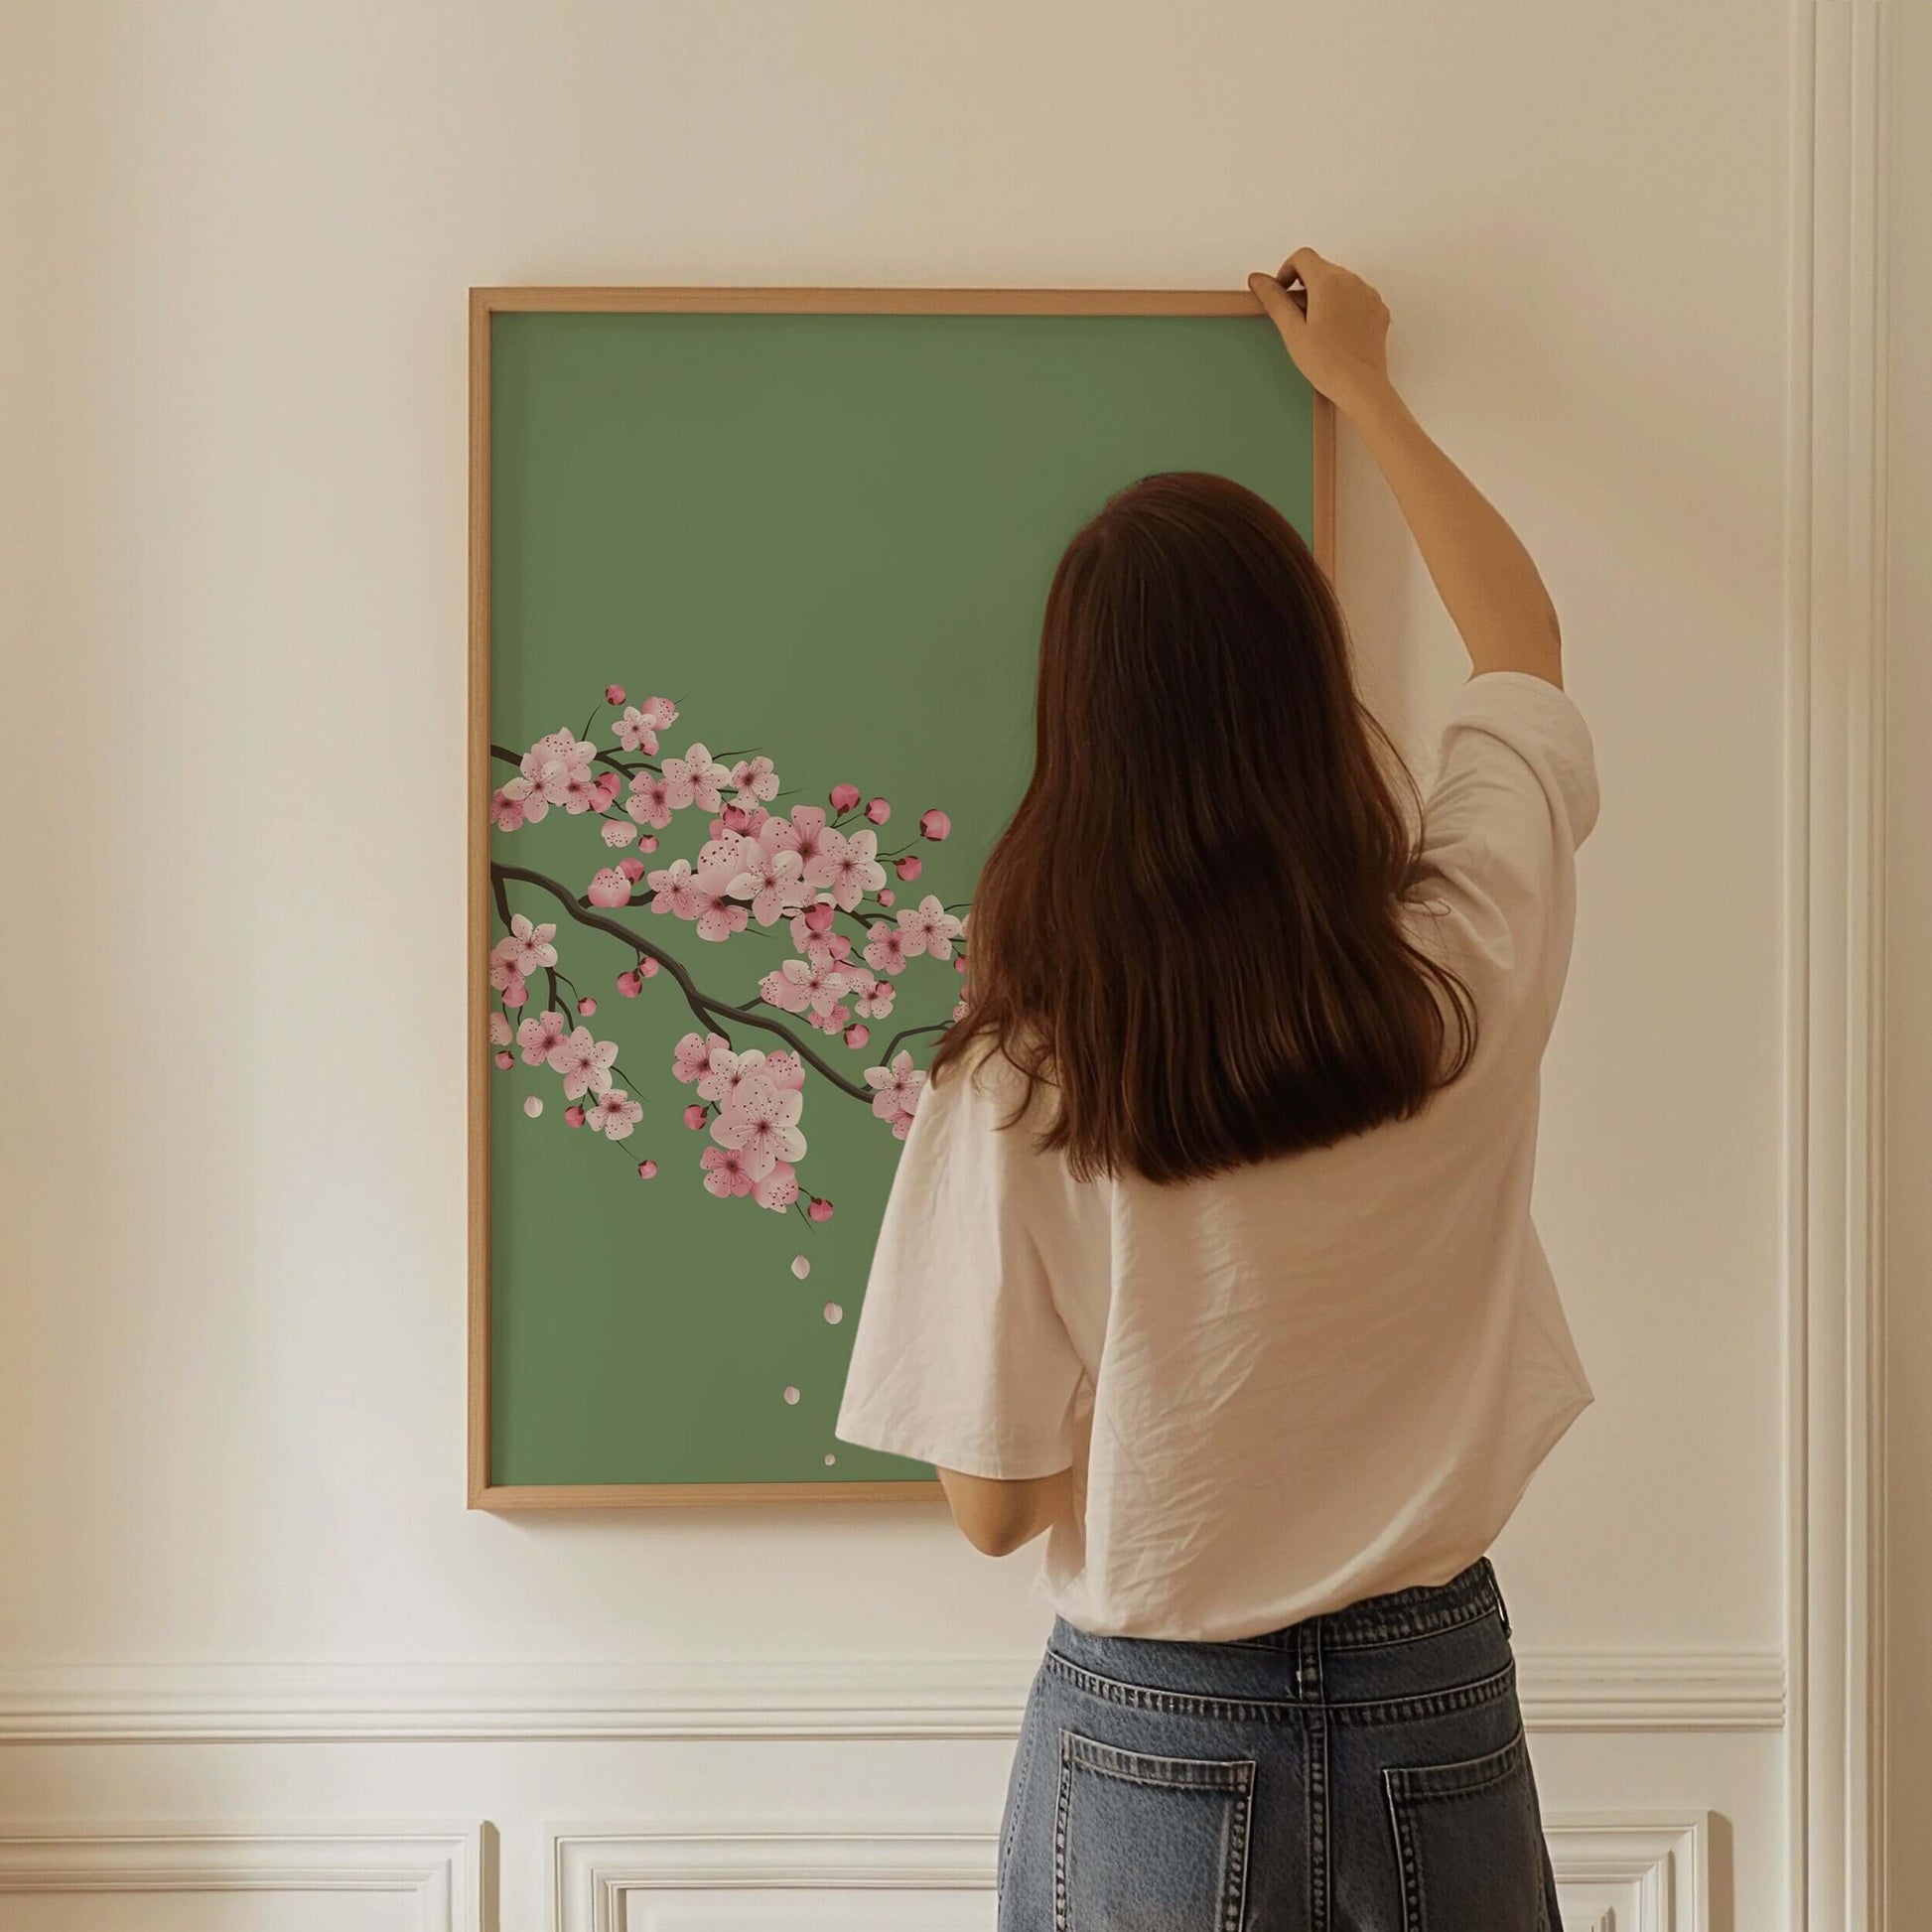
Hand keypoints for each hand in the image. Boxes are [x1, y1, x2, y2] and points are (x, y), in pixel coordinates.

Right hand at [1247, 248, 1391, 415]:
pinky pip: (1357, 296)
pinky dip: (1344, 305)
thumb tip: (1258, 279)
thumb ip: (1274, 300)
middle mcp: (1351, 281)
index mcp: (1328, 282)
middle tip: (1296, 316)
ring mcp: (1368, 294)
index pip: (1302, 257)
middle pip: (1322, 268)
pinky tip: (1336, 332)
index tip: (1282, 292)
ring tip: (1317, 327)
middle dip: (1306, 285)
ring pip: (1340, 281)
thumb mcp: (1292, 332)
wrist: (1361, 387)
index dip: (1286, 271)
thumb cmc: (1327, 364)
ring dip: (1325, 295)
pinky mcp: (1378, 309)